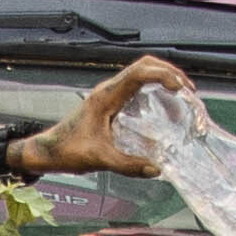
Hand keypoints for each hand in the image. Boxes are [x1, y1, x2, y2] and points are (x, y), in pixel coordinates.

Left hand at [43, 53, 198, 180]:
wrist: (47, 151)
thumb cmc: (67, 151)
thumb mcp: (99, 159)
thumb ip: (127, 166)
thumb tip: (156, 169)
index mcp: (106, 97)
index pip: (139, 73)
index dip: (163, 75)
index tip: (180, 89)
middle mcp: (108, 90)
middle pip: (144, 66)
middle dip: (169, 72)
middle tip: (188, 90)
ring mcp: (109, 94)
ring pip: (141, 73)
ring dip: (163, 78)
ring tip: (182, 95)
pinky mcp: (110, 102)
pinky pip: (136, 87)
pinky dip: (154, 89)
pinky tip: (164, 105)